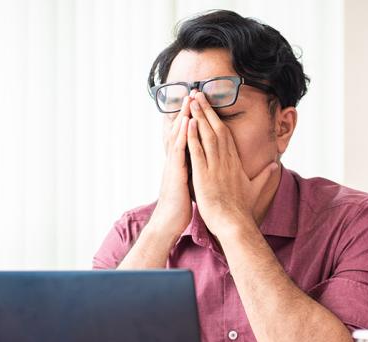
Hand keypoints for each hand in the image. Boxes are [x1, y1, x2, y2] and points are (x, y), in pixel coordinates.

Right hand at [148, 96, 192, 239]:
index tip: (196, 104)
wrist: (169, 222)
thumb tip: (199, 166)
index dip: (190, 120)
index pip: (184, 136)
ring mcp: (173, 165)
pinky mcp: (175, 172)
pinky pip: (179, 150)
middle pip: (179, 131)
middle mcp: (175, 160)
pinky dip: (182, 135)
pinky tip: (187, 122)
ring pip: (178, 136)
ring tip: (189, 100)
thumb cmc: (180, 206)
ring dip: (183, 117)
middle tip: (191, 93)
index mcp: (180, 162)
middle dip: (185, 112)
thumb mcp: (188, 185)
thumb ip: (191, 172)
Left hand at [186, 91, 278, 237]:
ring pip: (206, 136)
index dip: (218, 118)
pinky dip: (192, 136)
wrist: (235, 224)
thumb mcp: (256, 190)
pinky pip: (197, 151)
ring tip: (192, 100)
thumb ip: (265, 176)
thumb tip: (275, 166)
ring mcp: (215, 167)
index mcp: (235, 163)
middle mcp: (226, 161)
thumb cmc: (243, 210)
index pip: (226, 135)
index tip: (211, 105)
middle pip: (216, 129)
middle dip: (207, 110)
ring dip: (199, 117)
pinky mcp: (204, 175)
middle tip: (198, 93)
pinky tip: (187, 123)